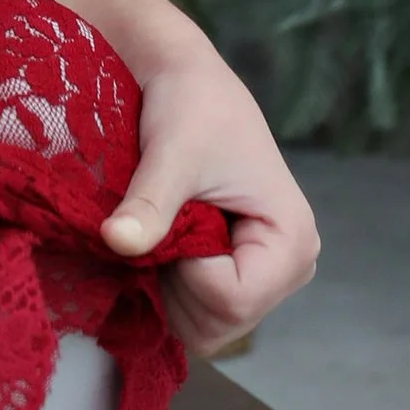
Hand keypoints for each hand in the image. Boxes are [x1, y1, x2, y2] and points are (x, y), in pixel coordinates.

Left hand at [98, 44, 318, 356]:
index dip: (188, 275)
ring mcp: (265, 276)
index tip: (174, 222)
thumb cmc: (189, 106)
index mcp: (293, 239)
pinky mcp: (238, 273)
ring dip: (169, 287)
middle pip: (220, 325)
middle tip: (165, 223)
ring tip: (165, 226)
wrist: (185, 81)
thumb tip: (117, 242)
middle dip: (177, 286)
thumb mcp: (171, 154)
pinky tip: (164, 241)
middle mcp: (290, 267)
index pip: (234, 302)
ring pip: (205, 327)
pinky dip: (169, 287)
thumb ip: (150, 203)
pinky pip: (197, 312)